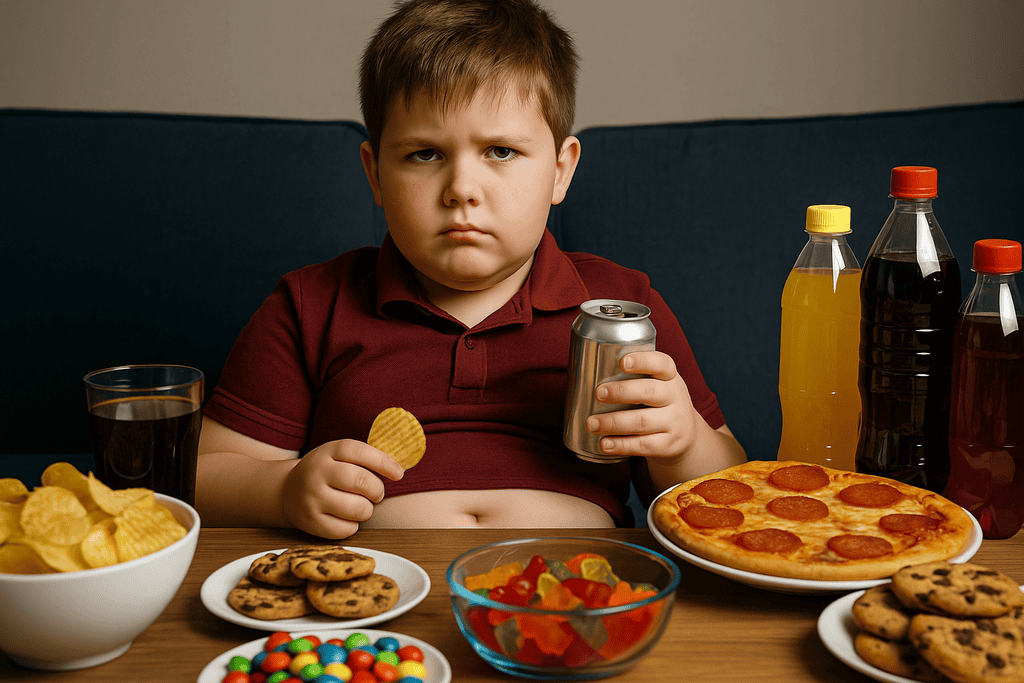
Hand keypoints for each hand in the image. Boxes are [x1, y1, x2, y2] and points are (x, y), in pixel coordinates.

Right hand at [281, 439, 404, 538]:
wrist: (287, 490)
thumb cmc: (327, 472)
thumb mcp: (339, 455)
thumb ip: (366, 459)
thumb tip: (399, 470)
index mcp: (328, 451)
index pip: (360, 451)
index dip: (384, 463)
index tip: (399, 474)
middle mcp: (317, 472)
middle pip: (362, 482)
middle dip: (377, 490)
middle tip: (377, 494)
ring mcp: (312, 498)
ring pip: (358, 508)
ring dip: (367, 510)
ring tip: (360, 506)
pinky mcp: (310, 521)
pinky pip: (346, 529)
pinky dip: (353, 526)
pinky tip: (346, 518)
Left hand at [585, 351, 697, 461]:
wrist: (686, 434)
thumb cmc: (658, 402)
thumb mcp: (656, 384)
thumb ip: (632, 378)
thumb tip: (584, 375)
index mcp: (670, 376)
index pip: (662, 364)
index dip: (643, 361)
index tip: (622, 362)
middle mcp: (676, 397)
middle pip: (650, 392)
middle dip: (622, 392)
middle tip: (598, 392)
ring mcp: (675, 422)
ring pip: (643, 422)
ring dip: (614, 422)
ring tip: (591, 423)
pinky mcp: (669, 445)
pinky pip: (643, 445)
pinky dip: (621, 445)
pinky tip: (604, 444)